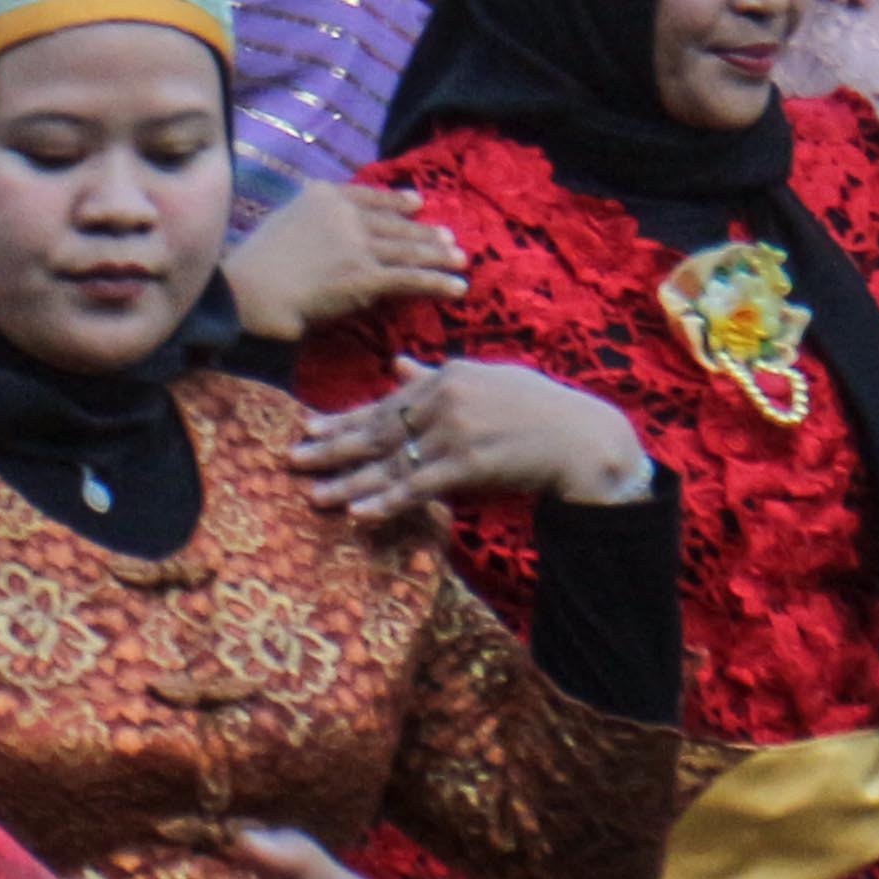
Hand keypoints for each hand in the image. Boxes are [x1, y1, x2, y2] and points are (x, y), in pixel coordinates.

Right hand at [220, 178, 468, 338]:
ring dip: (440, 255)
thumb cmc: (255, 265)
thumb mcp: (282, 224)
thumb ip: (311, 220)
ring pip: (410, 250)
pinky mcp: (366, 276)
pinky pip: (411, 279)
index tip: (418, 204)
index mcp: (321, 195)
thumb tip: (332, 231)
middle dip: (427, 233)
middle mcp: (344, 214)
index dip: (398, 201)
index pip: (370, 196)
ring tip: (460, 260)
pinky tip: (458, 287)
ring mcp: (357, 244)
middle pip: (396, 224)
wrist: (249, 293)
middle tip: (451, 238)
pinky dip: (439, 283)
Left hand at [285, 354, 652, 518]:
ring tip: (313, 494)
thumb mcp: (487, 379)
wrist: (586, 440)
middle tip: (291, 459)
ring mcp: (457, 433)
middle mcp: (446, 401)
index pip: (385, 403)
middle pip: (378, 430)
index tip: (308, 427)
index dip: (344, 418)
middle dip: (332, 447)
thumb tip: (394, 364)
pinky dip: (387, 501)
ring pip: (391, 462)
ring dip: (349, 481)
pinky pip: (419, 487)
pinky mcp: (470, 465)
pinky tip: (358, 513)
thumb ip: (435, 375)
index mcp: (447, 376)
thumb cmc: (540, 409)